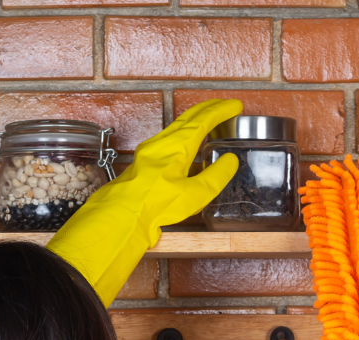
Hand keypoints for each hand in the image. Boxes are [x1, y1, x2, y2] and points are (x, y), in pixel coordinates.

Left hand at [47, 99, 242, 305]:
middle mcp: (163, 142)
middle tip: (225, 106)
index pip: (203, 120)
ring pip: (176, 126)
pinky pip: (168, 138)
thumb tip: (230, 160)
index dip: (221, 111)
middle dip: (208, 109)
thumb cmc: (157, 204)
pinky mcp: (145, 160)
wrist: (122, 214)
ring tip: (208, 122)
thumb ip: (216, 175)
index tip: (236, 106)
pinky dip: (183, 134)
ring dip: (195, 120)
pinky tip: (186, 147)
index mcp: (177, 146)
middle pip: (188, 117)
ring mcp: (151, 149)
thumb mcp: (195, 194)